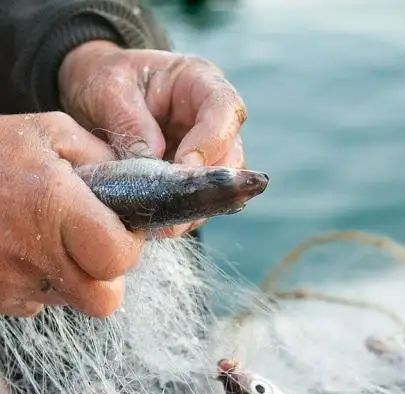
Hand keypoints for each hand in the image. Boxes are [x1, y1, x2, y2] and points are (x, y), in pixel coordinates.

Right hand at [0, 112, 144, 317]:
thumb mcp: (48, 132)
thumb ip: (102, 157)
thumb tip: (140, 181)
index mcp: (53, 207)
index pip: (119, 258)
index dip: (128, 246)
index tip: (119, 228)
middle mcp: (32, 254)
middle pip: (103, 300)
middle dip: (106, 276)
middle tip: (92, 244)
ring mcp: (8, 283)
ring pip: (70, 302)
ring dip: (71, 277)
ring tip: (47, 238)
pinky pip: (33, 303)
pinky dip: (37, 282)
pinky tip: (19, 249)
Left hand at [57, 41, 247, 237]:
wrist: (91, 89)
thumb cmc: (103, 76)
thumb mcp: (108, 88)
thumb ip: (130, 122)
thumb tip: (150, 163)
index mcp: (200, 82)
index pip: (225, 110)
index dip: (210, 142)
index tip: (183, 168)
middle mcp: (213, 117)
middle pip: (231, 154)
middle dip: (206, 184)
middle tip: (174, 207)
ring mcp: (207, 148)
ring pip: (220, 184)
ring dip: (195, 205)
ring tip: (164, 223)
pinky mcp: (193, 175)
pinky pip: (198, 198)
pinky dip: (180, 213)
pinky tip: (158, 224)